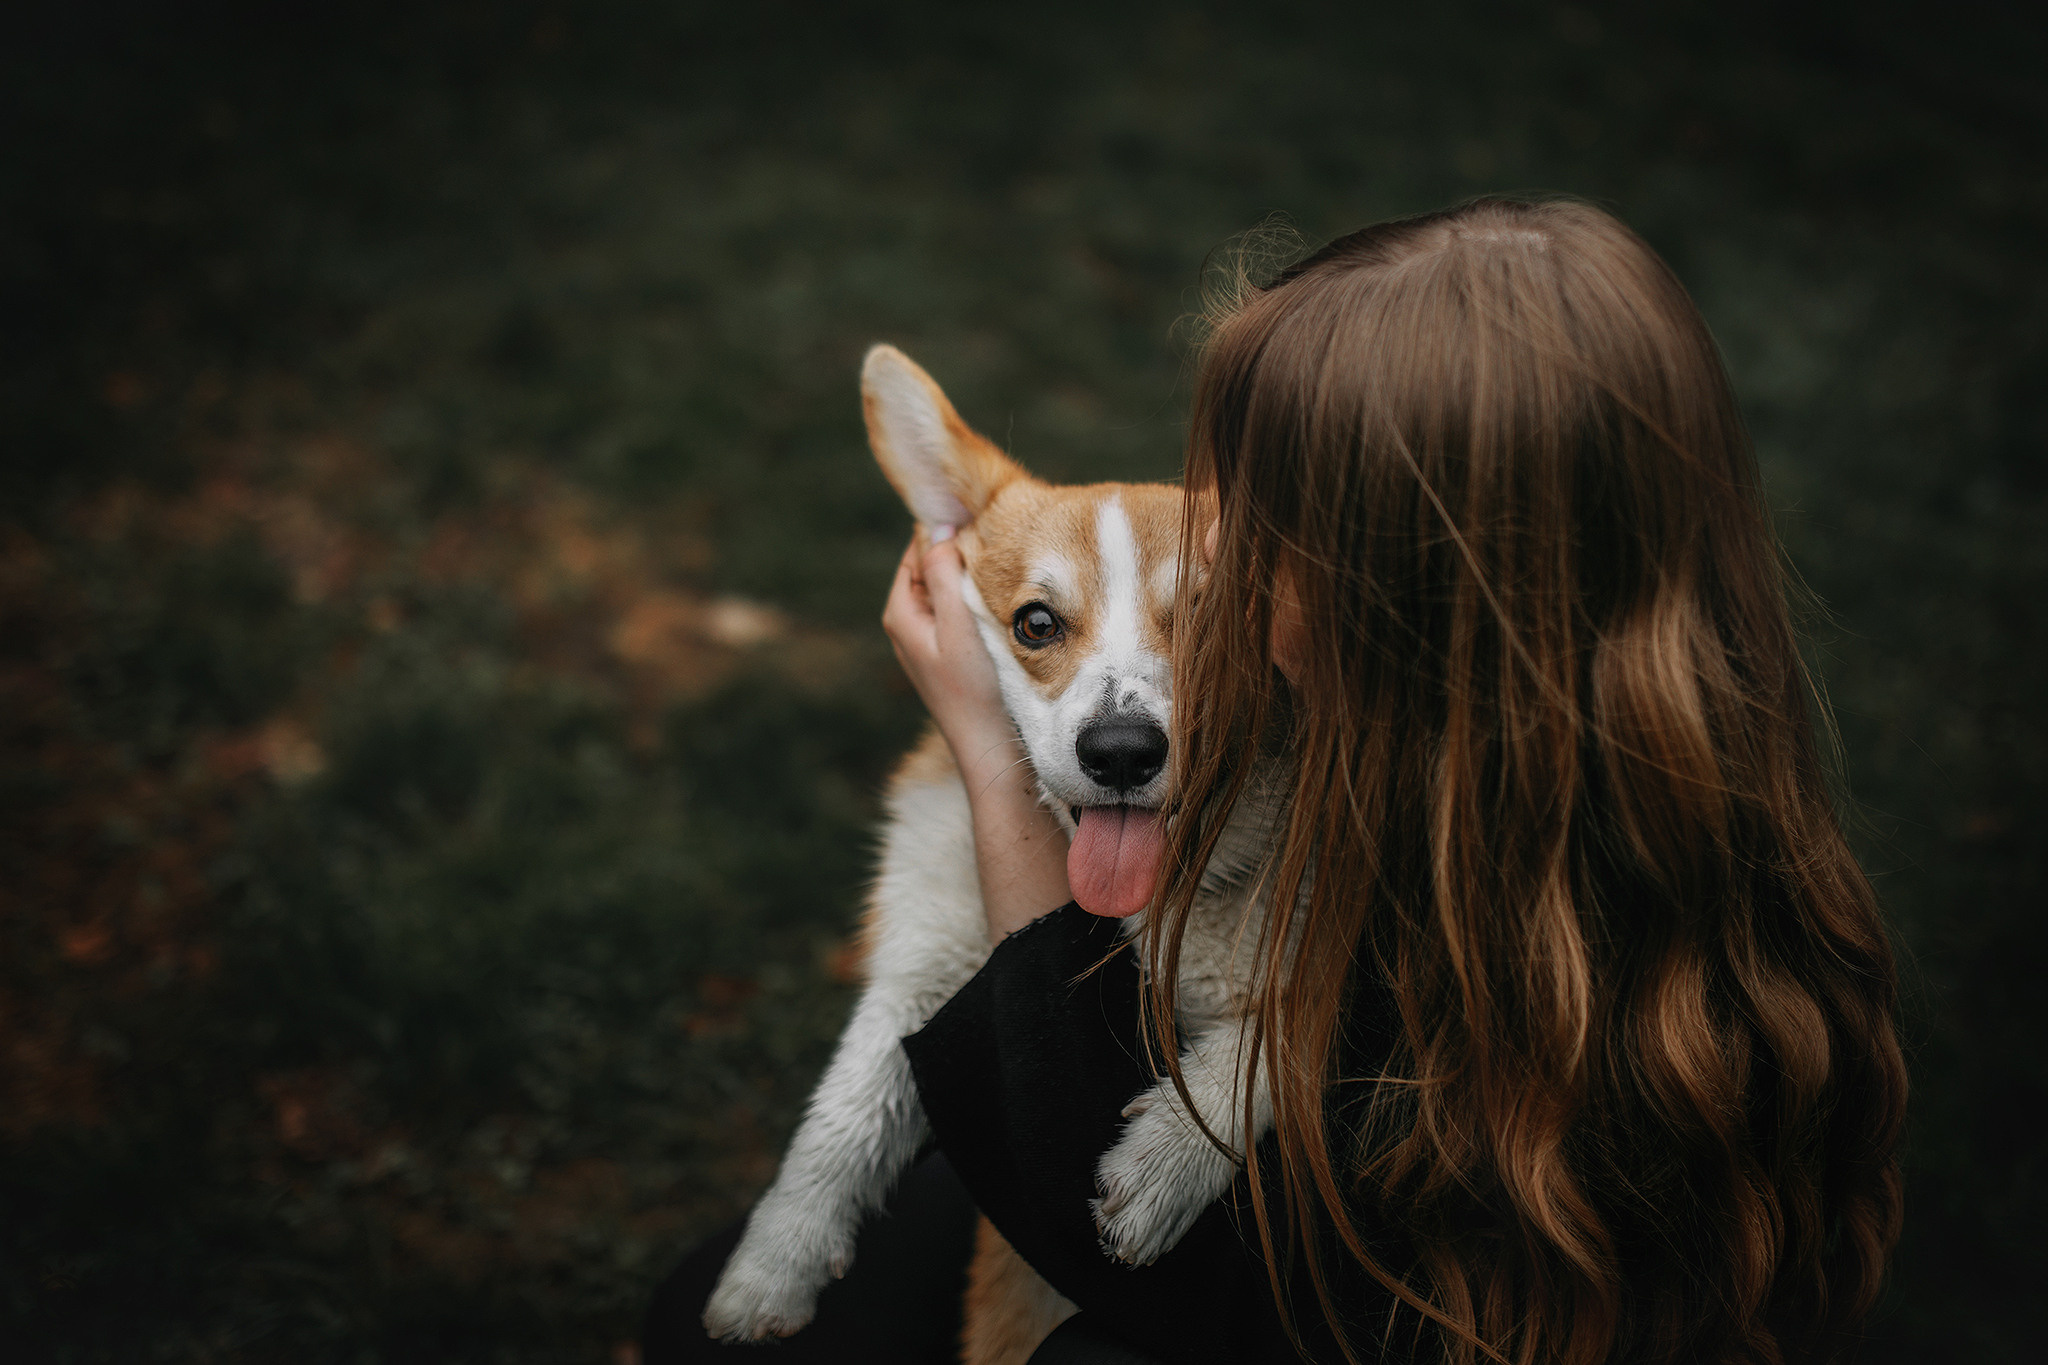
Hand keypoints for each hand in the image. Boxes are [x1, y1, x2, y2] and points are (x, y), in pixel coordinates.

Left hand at [881, 530, 1009, 759]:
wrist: (988, 745)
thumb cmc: (973, 688)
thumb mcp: (957, 625)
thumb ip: (944, 574)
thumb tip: (939, 528)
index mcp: (900, 611)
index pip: (917, 548)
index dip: (946, 530)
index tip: (984, 520)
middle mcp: (908, 622)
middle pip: (933, 565)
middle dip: (962, 551)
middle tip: (1001, 541)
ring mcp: (928, 637)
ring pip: (949, 586)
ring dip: (972, 575)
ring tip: (1005, 568)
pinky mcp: (948, 649)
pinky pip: (959, 608)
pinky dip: (977, 597)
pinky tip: (1002, 599)